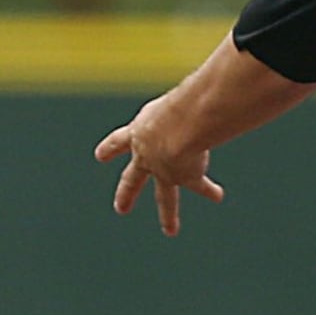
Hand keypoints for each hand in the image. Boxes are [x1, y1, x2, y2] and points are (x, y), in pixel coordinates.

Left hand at [94, 96, 224, 236]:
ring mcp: (163, 171)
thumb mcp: (172, 101)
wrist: (176, 129)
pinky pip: (199, 187)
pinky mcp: (183, 178)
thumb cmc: (176, 105)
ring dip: (168, 215)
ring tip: (171, 230)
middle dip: (128, 193)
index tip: (99, 156)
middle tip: (121, 209)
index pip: (119, 140)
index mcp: (138, 132)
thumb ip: (179, 101)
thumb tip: (197, 84)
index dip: (110, 148)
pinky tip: (216, 195)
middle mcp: (146, 156)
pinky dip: (209, 190)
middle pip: (133, 178)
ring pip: (164, 197)